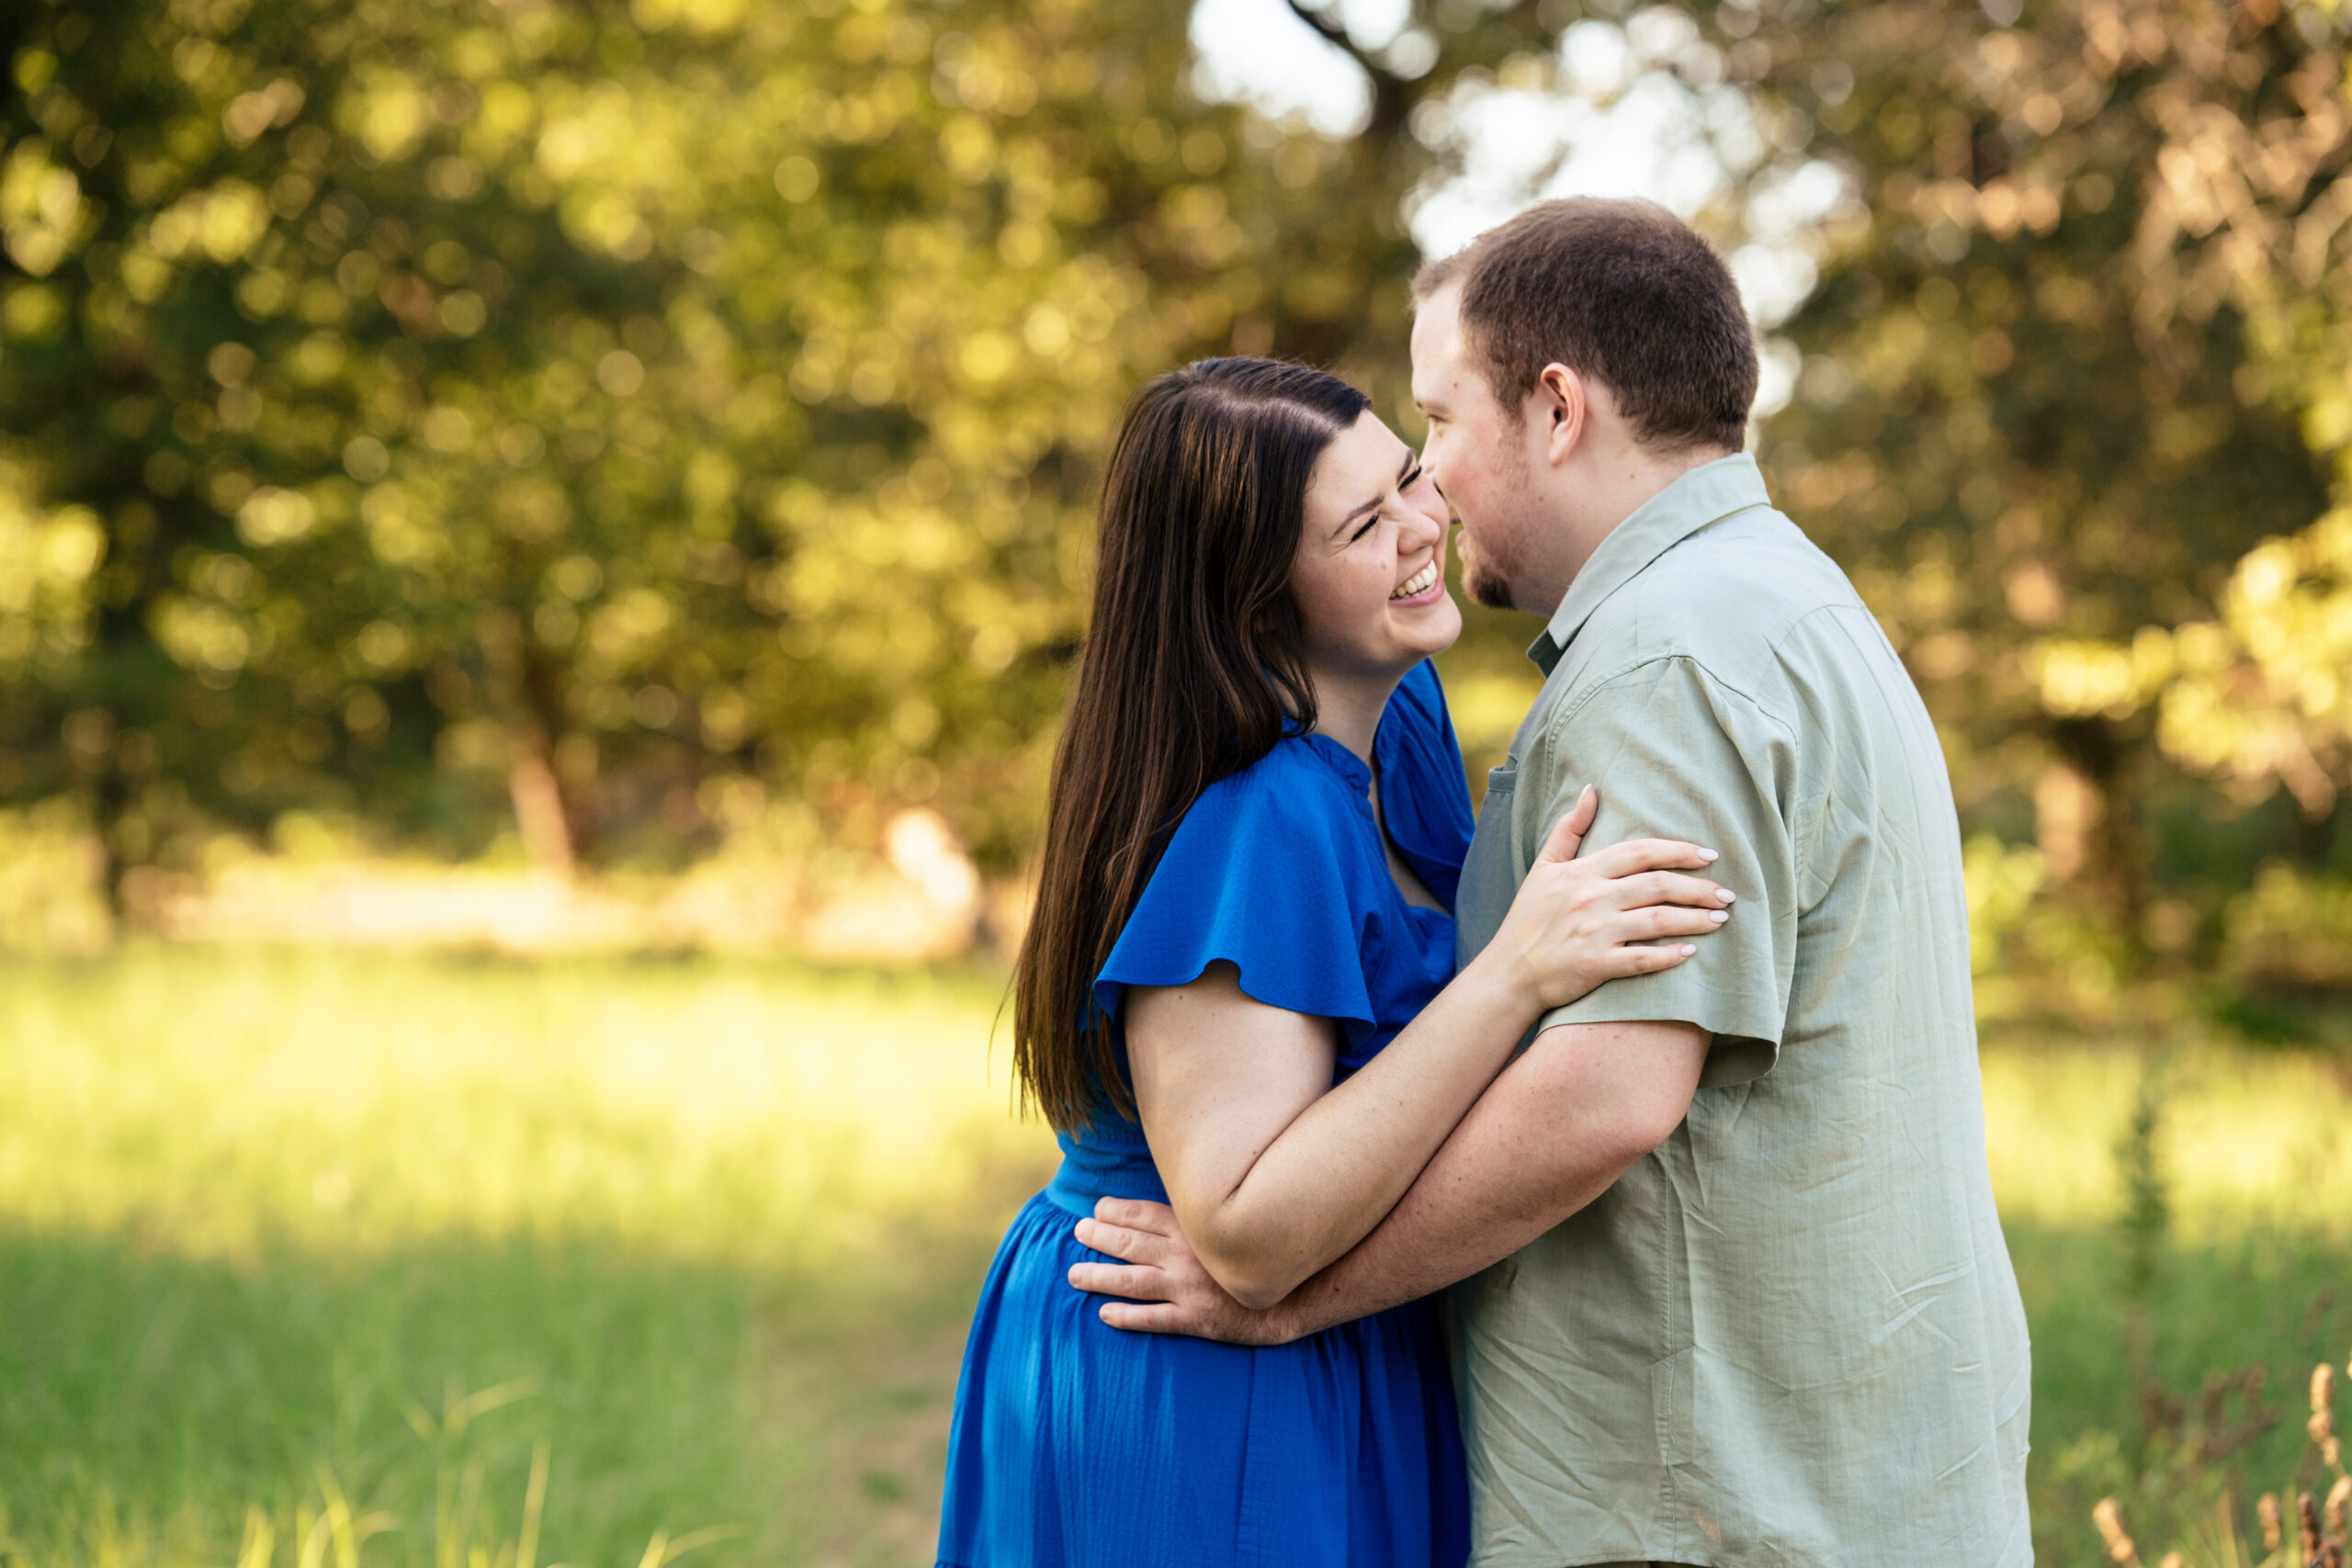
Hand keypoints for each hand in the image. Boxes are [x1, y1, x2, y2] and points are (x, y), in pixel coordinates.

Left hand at [1067, 1197, 1299, 1346]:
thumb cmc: (1259, 1253)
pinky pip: (1153, 1319)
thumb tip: (1172, 1200)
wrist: (1293, 1297)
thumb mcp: (1229, 1225)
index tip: (1097, 1209)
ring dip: (1099, 1277)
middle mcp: (1185, 1256)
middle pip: (1130, 1244)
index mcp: (1193, 1229)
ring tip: (1075, 1274)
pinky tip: (1105, 1314)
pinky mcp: (1196, 1319)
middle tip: (1077, 1232)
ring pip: (1131, 1281)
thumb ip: (1199, 1215)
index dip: (1115, 1210)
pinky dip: (1126, 1317)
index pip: (1143, 1214)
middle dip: (1099, 1237)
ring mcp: (1188, 1289)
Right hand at [1486, 785, 1732, 1011]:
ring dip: (1695, 919)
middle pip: (1658, 885)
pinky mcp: (1596, 965)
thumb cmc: (1528, 919)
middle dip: (1699, 888)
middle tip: (1727, 893)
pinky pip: (1642, 959)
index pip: (1640, 852)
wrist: (1509, 973)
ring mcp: (1595, 932)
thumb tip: (1591, 789)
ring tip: (1720, 919)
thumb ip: (1570, 828)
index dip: (1678, 851)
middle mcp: (1591, 898)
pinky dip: (1670, 955)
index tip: (1709, 856)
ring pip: (1657, 920)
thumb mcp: (1544, 867)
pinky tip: (1691, 952)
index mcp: (1582, 872)